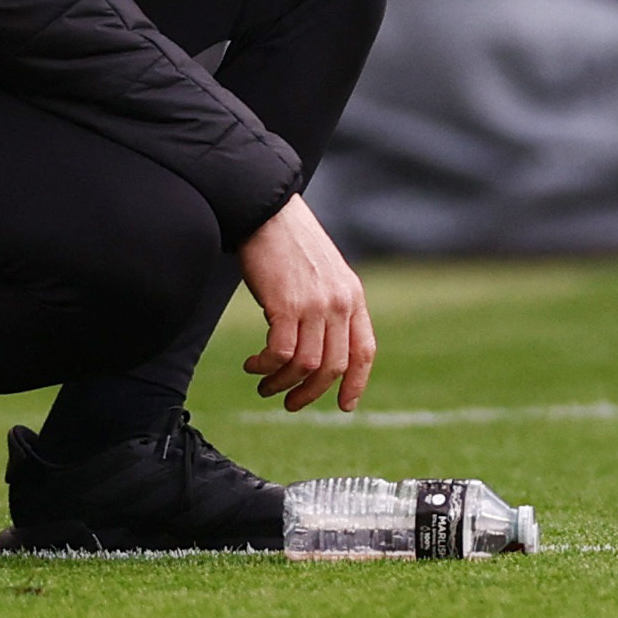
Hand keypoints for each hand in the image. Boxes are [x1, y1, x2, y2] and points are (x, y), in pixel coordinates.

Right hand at [237, 194, 376, 411]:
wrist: (266, 211)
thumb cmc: (289, 242)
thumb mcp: (324, 273)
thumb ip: (330, 306)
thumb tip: (320, 347)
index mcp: (352, 296)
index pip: (364, 351)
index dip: (356, 384)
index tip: (344, 406)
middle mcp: (339, 303)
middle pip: (333, 366)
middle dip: (310, 393)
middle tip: (290, 403)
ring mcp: (314, 304)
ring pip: (306, 365)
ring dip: (282, 383)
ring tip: (264, 385)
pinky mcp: (286, 304)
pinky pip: (280, 353)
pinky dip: (266, 366)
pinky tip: (253, 364)